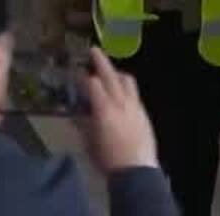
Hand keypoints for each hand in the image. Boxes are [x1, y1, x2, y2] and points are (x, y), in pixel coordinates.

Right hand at [76, 49, 157, 172]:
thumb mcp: (89, 143)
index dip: (84, 77)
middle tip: (93, 50)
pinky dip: (125, 86)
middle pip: (111, 76)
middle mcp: (121, 103)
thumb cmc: (108, 159)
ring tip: (108, 71)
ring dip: (116, 73)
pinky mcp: (143, 112)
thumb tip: (75, 114)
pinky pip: (134, 92)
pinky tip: (121, 91)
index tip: (77, 71)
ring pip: (127, 81)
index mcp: (105, 110)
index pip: (93, 85)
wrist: (136, 170)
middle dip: (101, 62)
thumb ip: (83, 125)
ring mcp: (135, 106)